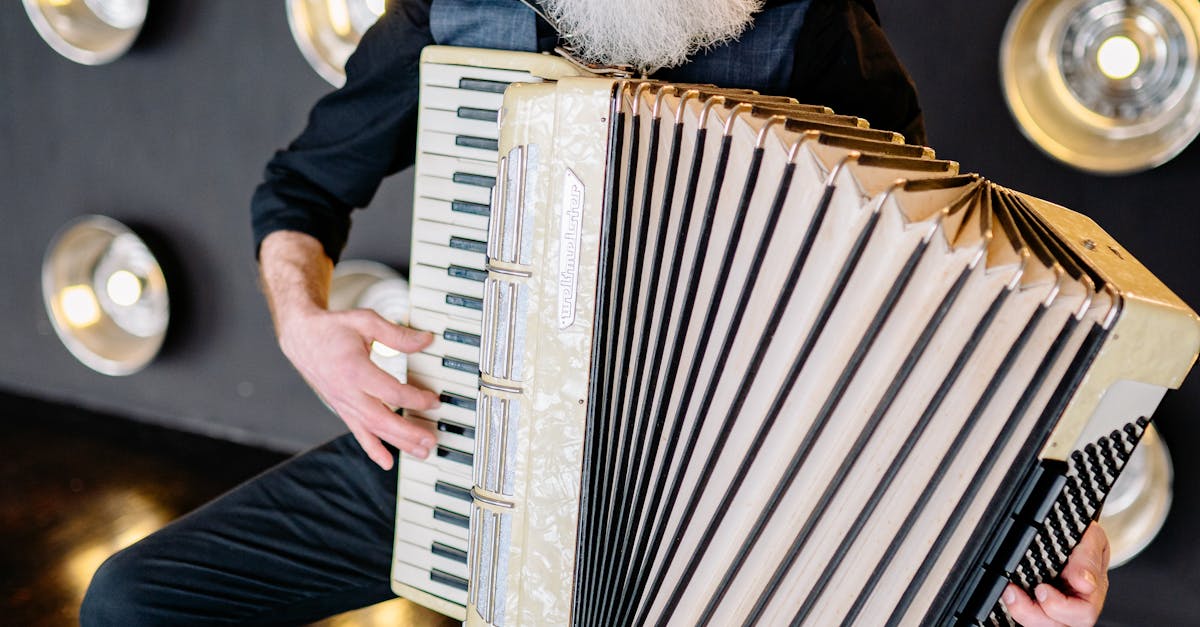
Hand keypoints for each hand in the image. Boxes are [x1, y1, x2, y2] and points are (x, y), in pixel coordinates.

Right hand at [278, 306, 439, 469]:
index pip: (391, 392)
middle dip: (408, 432)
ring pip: (373, 430)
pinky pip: (358, 433)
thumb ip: (397, 335)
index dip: (416, 399)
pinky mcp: (342, 409)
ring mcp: (343, 404)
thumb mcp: (366, 322)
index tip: (434, 401)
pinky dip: (373, 449)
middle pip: (382, 419)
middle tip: (431, 439)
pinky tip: (387, 461)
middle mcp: (347, 392)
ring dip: (398, 443)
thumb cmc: (332, 329)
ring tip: (422, 452)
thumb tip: (425, 340)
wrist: (301, 337)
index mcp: (354, 370)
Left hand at [1003, 522, 1109, 626]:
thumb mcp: (1090, 537)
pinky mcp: (1040, 607)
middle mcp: (1076, 605)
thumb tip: (1084, 583)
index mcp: (1093, 591)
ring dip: (1022, 612)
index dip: (1060, 606)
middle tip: (1014, 592)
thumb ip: (1087, 558)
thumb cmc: (1082, 536)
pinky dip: (1017, 609)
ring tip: (1008, 593)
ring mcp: (1058, 609)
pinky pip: (1031, 618)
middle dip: (1034, 613)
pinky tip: (1008, 597)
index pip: (1084, 613)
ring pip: (1043, 625)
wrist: (1071, 532)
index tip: (1041, 589)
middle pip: (1061, 626)